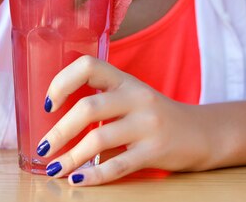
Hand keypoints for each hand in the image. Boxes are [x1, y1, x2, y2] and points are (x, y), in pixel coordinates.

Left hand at [40, 56, 211, 185]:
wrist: (200, 133)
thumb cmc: (153, 115)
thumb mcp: (129, 97)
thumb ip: (100, 102)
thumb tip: (54, 124)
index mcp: (124, 80)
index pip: (88, 66)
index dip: (62, 82)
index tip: (49, 104)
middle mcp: (136, 97)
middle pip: (88, 108)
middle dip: (60, 130)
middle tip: (44, 146)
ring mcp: (147, 124)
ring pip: (99, 139)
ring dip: (71, 157)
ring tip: (54, 168)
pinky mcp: (155, 150)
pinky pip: (118, 165)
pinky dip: (93, 175)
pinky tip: (78, 179)